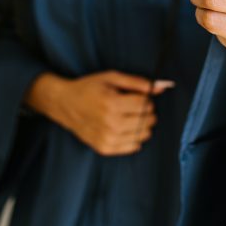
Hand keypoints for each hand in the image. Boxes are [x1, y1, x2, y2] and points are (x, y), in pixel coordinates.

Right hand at [24, 70, 173, 155]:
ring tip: (129, 116)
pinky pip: (133, 147)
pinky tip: (125, 127)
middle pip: (147, 120)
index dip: (147, 98)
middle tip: (134, 106)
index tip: (139, 96)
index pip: (146, 104)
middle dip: (147, 112)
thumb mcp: (111, 77)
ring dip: (142, 125)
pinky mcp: (105, 148)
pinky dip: (134, 137)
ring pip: (143, 135)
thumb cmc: (88, 88)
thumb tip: (160, 87)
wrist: (64, 104)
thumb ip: (137, 83)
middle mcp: (111, 123)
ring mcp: (108, 138)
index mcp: (112, 103)